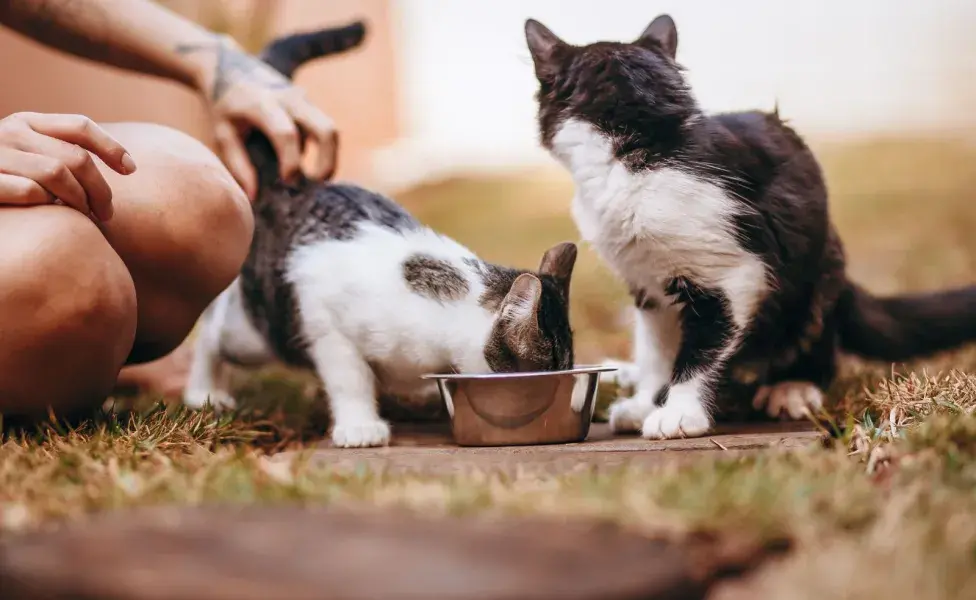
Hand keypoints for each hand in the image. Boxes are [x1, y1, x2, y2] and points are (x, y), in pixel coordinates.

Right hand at [0, 112, 135, 221]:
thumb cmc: (3, 175)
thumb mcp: (27, 154)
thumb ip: (60, 152)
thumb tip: (127, 165)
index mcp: (26, 122)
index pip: (79, 125)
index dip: (111, 147)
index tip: (132, 170)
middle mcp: (9, 132)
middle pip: (75, 157)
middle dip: (100, 189)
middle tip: (108, 214)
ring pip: (56, 174)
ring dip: (79, 200)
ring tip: (87, 219)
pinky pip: (28, 192)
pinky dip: (47, 205)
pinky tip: (51, 215)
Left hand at [188, 36, 336, 198]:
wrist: (229, 66)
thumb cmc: (224, 106)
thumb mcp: (223, 133)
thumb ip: (239, 164)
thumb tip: (254, 196)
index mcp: (263, 105)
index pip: (286, 135)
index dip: (291, 162)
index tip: (288, 181)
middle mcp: (289, 98)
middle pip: (326, 130)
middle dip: (328, 162)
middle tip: (317, 184)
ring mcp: (303, 98)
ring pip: (331, 130)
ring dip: (329, 157)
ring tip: (315, 178)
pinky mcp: (309, 102)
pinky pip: (323, 128)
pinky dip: (321, 149)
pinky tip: (304, 162)